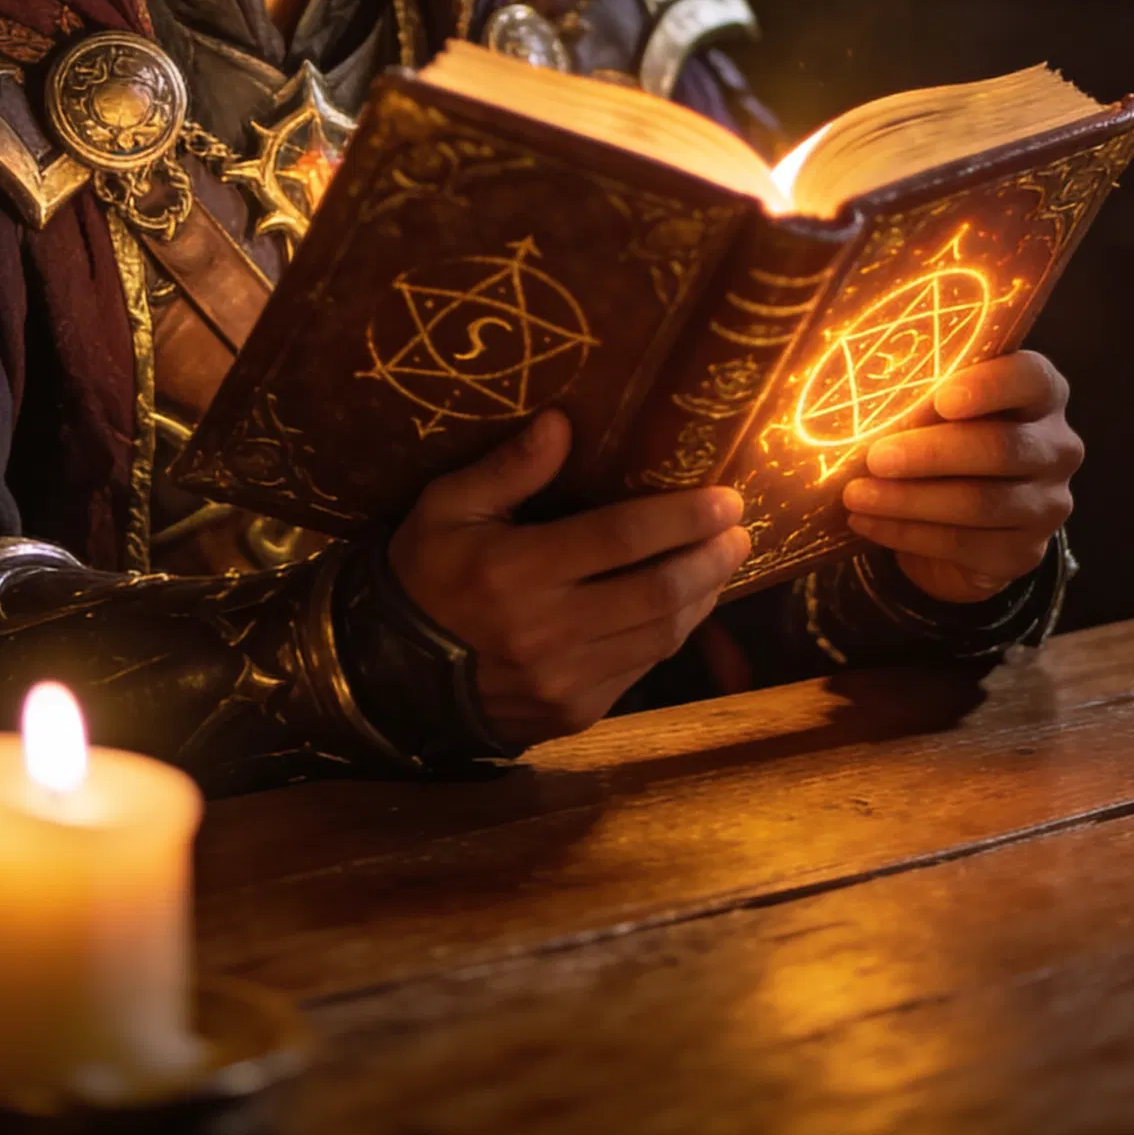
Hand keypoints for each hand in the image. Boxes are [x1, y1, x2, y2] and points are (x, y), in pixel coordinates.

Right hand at [388, 408, 749, 747]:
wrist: (393, 673)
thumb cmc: (425, 573)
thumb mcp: (447, 508)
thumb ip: (508, 468)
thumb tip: (562, 423)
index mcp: (517, 572)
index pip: (619, 539)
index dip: (679, 517)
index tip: (725, 498)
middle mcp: (548, 631)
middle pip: (655, 591)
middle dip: (709, 558)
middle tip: (740, 528)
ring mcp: (565, 680)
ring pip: (658, 636)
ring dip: (702, 596)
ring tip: (725, 561)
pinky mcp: (575, 712)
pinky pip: (640, 670)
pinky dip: (672, 634)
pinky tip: (686, 604)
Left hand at [842, 349, 1080, 605]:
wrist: (965, 516)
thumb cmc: (946, 436)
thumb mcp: (939, 403)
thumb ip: (921, 388)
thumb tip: (862, 392)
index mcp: (1041, 392)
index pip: (1029, 378)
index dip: (988, 387)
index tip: (942, 400)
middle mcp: (1056, 446)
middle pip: (1000, 447)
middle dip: (931, 453)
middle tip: (876, 457)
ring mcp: (1047, 504)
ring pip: (980, 502)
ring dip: (909, 500)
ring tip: (856, 495)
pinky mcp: (1025, 551)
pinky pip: (964, 544)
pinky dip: (907, 533)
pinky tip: (867, 522)